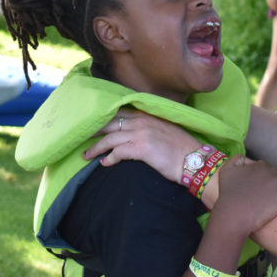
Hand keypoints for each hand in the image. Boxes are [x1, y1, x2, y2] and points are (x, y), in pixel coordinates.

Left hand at [83, 109, 199, 182]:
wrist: (194, 160)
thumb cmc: (182, 148)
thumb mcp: (165, 129)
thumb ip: (149, 126)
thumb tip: (134, 133)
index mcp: (147, 114)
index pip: (119, 111)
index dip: (104, 117)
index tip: (92, 123)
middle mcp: (142, 121)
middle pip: (110, 123)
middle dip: (94, 130)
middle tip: (81, 137)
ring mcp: (141, 133)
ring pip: (110, 138)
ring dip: (96, 148)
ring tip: (86, 155)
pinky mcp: (141, 148)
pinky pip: (117, 152)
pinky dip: (109, 158)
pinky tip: (105, 164)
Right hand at [212, 155, 276, 233]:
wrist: (234, 215)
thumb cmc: (228, 196)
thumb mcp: (226, 170)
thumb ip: (237, 159)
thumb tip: (248, 160)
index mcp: (260, 165)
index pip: (267, 169)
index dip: (263, 179)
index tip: (258, 189)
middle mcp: (271, 170)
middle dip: (273, 184)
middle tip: (265, 197)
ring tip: (274, 201)